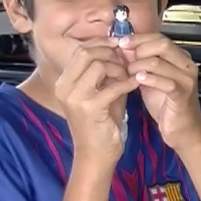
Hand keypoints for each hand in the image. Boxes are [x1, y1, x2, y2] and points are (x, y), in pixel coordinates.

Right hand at [55, 40, 139, 167]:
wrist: (96, 154)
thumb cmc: (101, 124)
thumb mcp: (103, 93)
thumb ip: (108, 74)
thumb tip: (121, 51)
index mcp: (64, 82)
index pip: (80, 51)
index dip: (101, 45)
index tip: (119, 46)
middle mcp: (64, 87)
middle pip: (86, 53)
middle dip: (110, 53)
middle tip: (126, 59)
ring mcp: (74, 97)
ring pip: (98, 65)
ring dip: (118, 68)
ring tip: (130, 75)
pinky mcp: (89, 108)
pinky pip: (112, 86)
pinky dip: (127, 83)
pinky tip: (136, 84)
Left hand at [112, 33, 200, 152]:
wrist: (183, 131)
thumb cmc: (166, 106)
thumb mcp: (150, 80)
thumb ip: (140, 63)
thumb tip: (124, 48)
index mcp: (181, 58)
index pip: (159, 38)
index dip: (139, 38)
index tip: (122, 43)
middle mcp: (187, 65)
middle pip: (162, 44)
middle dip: (139, 49)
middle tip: (124, 58)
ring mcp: (187, 80)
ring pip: (159, 62)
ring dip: (138, 65)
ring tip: (128, 73)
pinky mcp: (183, 95)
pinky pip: (165, 82)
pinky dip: (148, 79)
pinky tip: (137, 81)